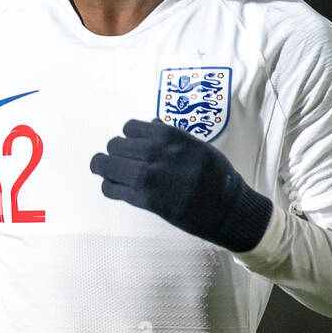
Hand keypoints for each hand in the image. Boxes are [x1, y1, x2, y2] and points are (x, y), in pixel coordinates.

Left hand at [90, 117, 272, 252]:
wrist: (227, 209)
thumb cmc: (215, 176)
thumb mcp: (198, 146)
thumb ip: (172, 135)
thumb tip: (150, 124)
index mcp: (171, 136)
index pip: (130, 127)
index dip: (128, 137)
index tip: (131, 145)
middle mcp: (158, 153)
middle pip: (115, 145)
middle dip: (114, 153)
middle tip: (117, 161)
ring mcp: (150, 177)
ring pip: (108, 165)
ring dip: (104, 168)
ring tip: (106, 172)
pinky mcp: (146, 200)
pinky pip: (112, 189)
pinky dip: (109, 188)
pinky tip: (114, 189)